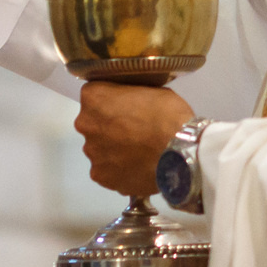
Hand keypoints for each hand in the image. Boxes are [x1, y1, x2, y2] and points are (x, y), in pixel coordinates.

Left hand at [75, 82, 193, 197]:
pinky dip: (119, 170)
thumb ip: (130, 95)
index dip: (112, 102)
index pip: (94, 96)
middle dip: (110, 127)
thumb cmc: (168, 116)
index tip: (127, 108)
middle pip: (94, 124)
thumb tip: (130, 102)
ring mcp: (92, 153)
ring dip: (114, 149)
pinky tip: (138, 167)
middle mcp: (86, 125)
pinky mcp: (101, 177)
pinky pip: (107, 171)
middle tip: (135, 131)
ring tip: (140, 152)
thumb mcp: (151, 89)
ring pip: (100, 149)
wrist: (180, 152)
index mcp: (94, 98)